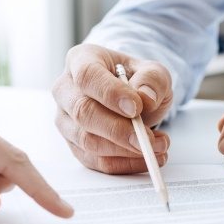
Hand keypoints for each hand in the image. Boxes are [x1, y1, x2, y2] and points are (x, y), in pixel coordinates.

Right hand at [52, 44, 172, 173]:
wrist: (132, 96)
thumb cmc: (137, 80)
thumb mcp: (154, 72)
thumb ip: (153, 80)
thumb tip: (145, 98)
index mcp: (81, 60)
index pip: (87, 76)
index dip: (110, 94)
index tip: (136, 108)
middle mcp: (66, 90)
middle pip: (83, 112)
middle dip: (118, 130)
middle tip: (148, 138)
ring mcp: (66, 119)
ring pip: (87, 141)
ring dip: (125, 150)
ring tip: (157, 146)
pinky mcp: (75, 145)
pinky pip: (95, 161)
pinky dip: (124, 164)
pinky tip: (148, 157)